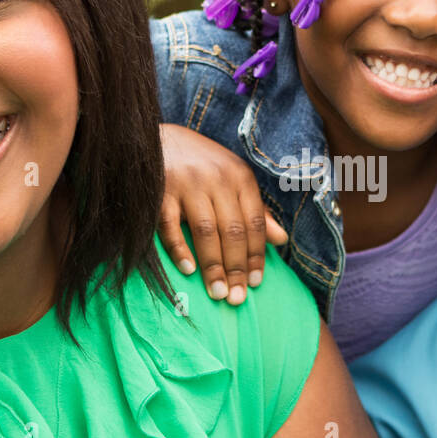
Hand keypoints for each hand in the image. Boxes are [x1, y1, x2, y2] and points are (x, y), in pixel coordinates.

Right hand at [158, 123, 288, 304]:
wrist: (155, 138)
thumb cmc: (200, 165)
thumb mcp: (233, 180)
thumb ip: (256, 210)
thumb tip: (282, 240)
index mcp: (240, 177)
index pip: (255, 223)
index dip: (257, 255)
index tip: (256, 283)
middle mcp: (217, 179)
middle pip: (233, 231)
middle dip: (237, 268)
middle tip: (237, 298)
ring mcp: (187, 184)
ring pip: (206, 231)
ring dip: (213, 266)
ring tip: (218, 293)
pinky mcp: (160, 192)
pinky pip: (171, 226)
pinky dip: (180, 249)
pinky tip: (188, 270)